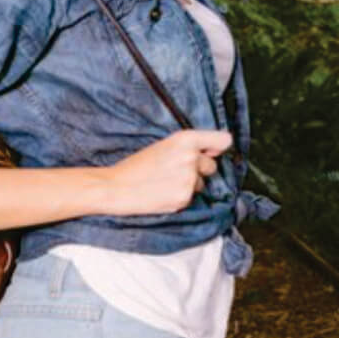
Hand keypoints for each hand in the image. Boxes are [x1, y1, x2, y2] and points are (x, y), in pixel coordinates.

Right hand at [103, 129, 232, 215]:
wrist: (116, 187)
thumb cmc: (137, 165)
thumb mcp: (164, 145)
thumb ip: (190, 146)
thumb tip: (214, 151)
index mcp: (186, 139)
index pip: (222, 140)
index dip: (219, 147)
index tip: (214, 151)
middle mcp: (191, 157)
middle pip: (213, 166)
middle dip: (200, 170)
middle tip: (176, 171)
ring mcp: (189, 179)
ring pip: (202, 184)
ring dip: (190, 185)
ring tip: (166, 183)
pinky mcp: (184, 198)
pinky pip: (192, 198)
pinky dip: (181, 197)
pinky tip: (163, 194)